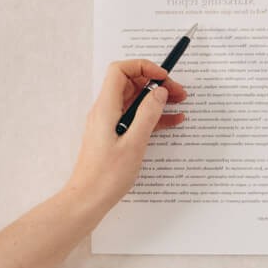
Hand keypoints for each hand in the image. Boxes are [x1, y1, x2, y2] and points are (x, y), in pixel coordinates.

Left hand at [64, 60, 187, 213]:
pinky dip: (152, 116)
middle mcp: (105, 111)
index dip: (143, 67)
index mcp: (106, 108)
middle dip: (155, 83)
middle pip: (130, 83)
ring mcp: (109, 123)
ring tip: (180, 104)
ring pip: (135, 100)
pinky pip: (134, 117)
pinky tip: (171, 121)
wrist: (88, 200)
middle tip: (179, 92)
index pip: (120, 70)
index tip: (164, 77)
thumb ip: (148, 114)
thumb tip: (159, 92)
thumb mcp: (134, 144)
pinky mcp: (114, 135)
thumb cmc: (106, 177)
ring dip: (157, 99)